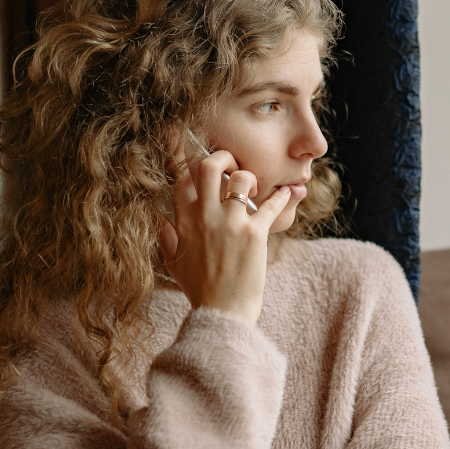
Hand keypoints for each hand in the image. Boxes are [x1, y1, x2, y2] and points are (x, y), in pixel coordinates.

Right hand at [159, 149, 291, 324]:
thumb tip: (160, 219)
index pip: (180, 177)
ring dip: (251, 178)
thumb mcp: (174, 264)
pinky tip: (289, 193)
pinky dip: (282, 197)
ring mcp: (230, 224)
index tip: (178, 133)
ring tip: (256, 190)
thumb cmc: (200, 291)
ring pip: (242, 178)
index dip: (179, 151)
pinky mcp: (254, 234)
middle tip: (233, 168)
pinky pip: (271, 205)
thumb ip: (167, 238)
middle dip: (223, 157)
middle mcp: (204, 217)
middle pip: (209, 166)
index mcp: (183, 222)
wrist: (222, 315)